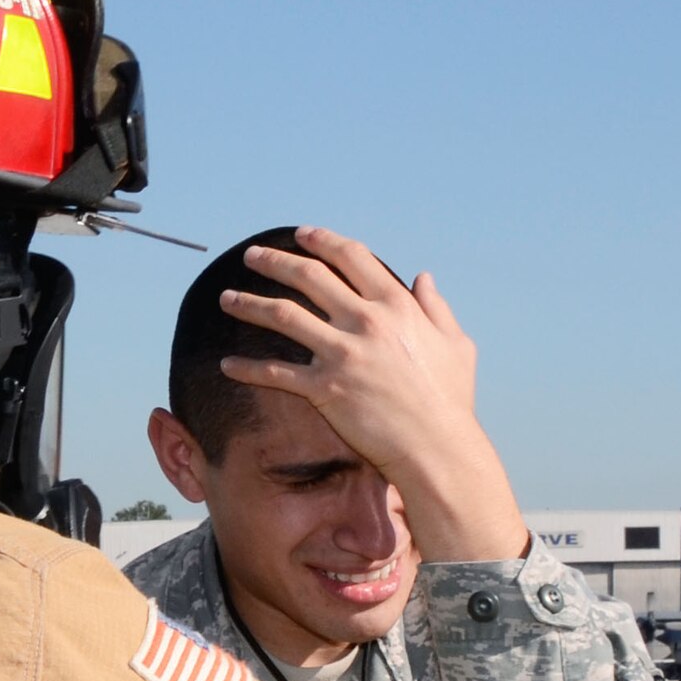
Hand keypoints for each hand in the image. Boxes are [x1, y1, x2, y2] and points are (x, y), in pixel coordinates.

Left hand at [217, 226, 527, 563]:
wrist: (435, 446)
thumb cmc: (450, 399)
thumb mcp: (455, 344)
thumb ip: (436, 307)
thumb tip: (423, 277)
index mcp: (396, 304)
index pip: (351, 257)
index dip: (322, 241)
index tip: (301, 235)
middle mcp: (366, 321)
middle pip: (308, 277)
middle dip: (274, 261)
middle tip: (250, 255)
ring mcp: (342, 353)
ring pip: (283, 315)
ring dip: (249, 304)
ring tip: (225, 298)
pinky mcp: (324, 388)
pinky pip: (275, 372)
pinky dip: (247, 368)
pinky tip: (227, 364)